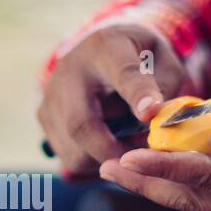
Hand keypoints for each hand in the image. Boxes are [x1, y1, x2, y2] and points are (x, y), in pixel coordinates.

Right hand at [38, 23, 197, 176]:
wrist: (99, 47)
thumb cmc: (138, 56)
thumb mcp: (161, 58)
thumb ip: (166, 85)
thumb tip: (158, 122)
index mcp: (107, 48)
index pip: (122, 73)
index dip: (137, 95)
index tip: (150, 114)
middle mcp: (70, 70)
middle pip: (81, 123)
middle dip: (112, 151)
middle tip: (140, 163)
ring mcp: (51, 95)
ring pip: (72, 148)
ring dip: (103, 160)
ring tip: (127, 150)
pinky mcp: (44, 116)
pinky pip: (68, 155)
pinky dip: (92, 162)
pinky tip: (110, 149)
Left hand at [98, 109, 210, 210]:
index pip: (206, 177)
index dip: (163, 165)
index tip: (129, 156)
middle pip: (191, 197)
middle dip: (147, 181)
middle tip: (107, 166)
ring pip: (199, 206)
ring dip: (160, 189)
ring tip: (126, 172)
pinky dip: (187, 194)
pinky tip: (169, 183)